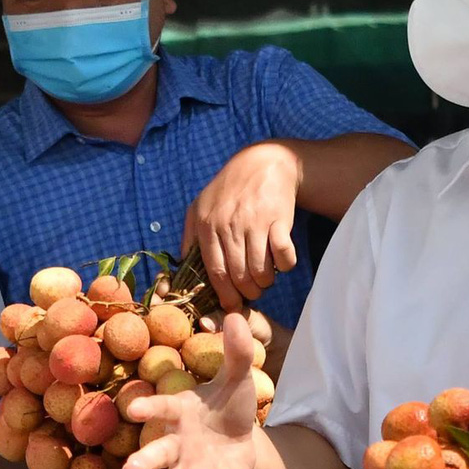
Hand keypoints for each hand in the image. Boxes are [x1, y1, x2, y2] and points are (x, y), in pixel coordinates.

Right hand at [123, 313, 263, 468]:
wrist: (241, 439)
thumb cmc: (231, 406)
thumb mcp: (237, 379)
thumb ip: (235, 352)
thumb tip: (240, 314)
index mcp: (179, 412)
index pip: (161, 407)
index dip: (148, 406)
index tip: (133, 407)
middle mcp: (174, 443)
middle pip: (156, 454)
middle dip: (144, 462)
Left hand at [184, 141, 300, 311]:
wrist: (264, 162)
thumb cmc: (229, 188)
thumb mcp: (200, 205)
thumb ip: (190, 236)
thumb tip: (183, 267)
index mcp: (207, 224)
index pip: (215, 271)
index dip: (225, 294)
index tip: (231, 305)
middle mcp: (229, 224)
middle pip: (238, 275)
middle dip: (247, 293)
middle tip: (252, 294)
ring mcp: (254, 221)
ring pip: (260, 269)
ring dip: (265, 282)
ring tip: (265, 281)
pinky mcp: (278, 218)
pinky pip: (283, 254)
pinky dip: (285, 265)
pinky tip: (282, 263)